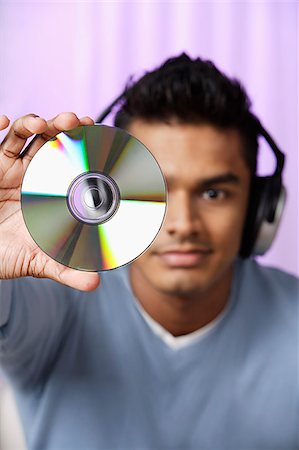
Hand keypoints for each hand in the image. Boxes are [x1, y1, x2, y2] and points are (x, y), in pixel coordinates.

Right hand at [0, 113, 99, 290]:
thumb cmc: (9, 255)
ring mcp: (11, 168)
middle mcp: (34, 174)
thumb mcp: (38, 262)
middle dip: (66, 127)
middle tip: (80, 122)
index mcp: (52, 191)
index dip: (86, 147)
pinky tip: (4, 120)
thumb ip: (66, 270)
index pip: (73, 162)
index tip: (101, 135)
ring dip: (35, 122)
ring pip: (25, 135)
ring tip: (44, 123)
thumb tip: (96, 282)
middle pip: (52, 140)